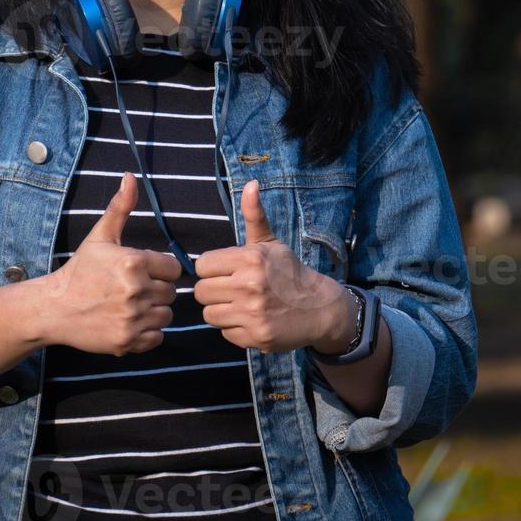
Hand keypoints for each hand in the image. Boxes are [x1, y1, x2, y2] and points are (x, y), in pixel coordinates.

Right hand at [37, 172, 182, 355]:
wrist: (54, 308)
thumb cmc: (80, 270)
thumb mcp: (100, 236)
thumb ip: (120, 207)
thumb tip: (130, 176)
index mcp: (133, 262)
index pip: (173, 269)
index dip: (160, 270)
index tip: (142, 272)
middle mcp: (135, 290)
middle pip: (170, 293)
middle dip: (156, 291)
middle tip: (133, 290)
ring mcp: (131, 318)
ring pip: (166, 316)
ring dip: (153, 312)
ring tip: (131, 306)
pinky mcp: (127, 341)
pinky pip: (157, 338)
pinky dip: (147, 333)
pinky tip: (129, 322)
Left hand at [194, 179, 355, 353]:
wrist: (319, 308)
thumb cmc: (288, 272)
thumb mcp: (270, 243)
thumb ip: (254, 215)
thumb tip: (250, 183)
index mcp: (250, 258)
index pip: (201, 265)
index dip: (212, 269)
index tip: (227, 271)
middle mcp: (250, 285)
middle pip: (201, 291)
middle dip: (214, 290)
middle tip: (233, 289)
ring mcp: (252, 313)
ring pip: (209, 314)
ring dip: (222, 310)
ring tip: (241, 305)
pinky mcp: (255, 337)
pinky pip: (225, 332)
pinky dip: (235, 328)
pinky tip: (251, 319)